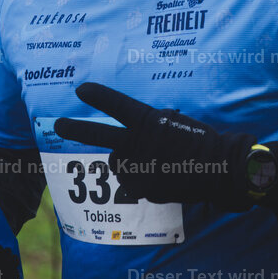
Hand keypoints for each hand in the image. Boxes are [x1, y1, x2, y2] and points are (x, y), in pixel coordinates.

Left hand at [53, 82, 253, 209]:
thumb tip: (129, 132)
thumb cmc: (199, 140)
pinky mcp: (143, 188)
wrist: (219, 168)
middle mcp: (139, 143)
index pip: (117, 105)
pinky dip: (142, 178)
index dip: (98, 97)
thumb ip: (148, 124)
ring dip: (127, 161)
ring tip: (154, 160)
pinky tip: (162, 174)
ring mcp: (140, 168)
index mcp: (149, 121)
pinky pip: (132, 182)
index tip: (80, 90)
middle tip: (57, 124)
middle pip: (100, 135)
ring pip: (118, 163)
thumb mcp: (173, 122)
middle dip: (76, 129)